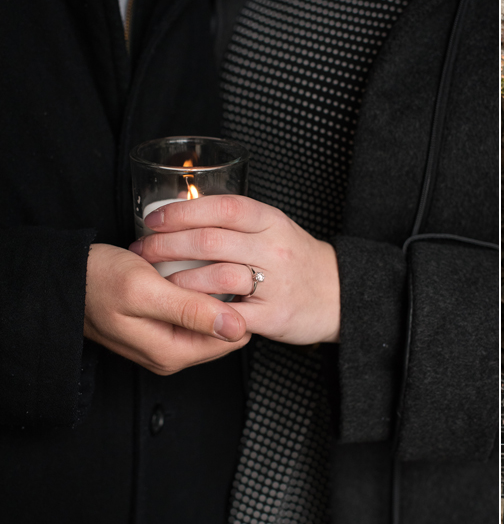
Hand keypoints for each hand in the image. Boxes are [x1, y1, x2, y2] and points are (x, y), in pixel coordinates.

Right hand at [84, 244, 250, 374]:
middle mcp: (172, 355)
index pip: (234, 336)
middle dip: (225, 301)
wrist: (62, 280)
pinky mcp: (160, 330)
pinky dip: (195, 295)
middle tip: (212, 269)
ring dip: (210, 296)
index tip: (232, 276)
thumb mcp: (146, 291)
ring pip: (210, 320)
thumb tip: (237, 327)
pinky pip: (192, 315)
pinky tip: (184, 277)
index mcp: (173, 353)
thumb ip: (192, 310)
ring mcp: (166, 344)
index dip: (239, 305)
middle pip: (224, 330)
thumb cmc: (97, 281)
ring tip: (195, 271)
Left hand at [130, 195, 340, 344]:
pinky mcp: (274, 315)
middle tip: (143, 250)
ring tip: (157, 281)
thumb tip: (181, 210)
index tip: (154, 218)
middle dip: (167, 245)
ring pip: (216, 276)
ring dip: (177, 279)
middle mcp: (275, 249)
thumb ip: (237, 222)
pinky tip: (184, 306)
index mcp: (273, 222)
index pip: (224, 208)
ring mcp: (276, 283)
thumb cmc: (298, 260)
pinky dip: (200, 309)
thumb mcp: (275, 229)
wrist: (340, 295)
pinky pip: (227, 312)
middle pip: (211, 241)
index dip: (184, 211)